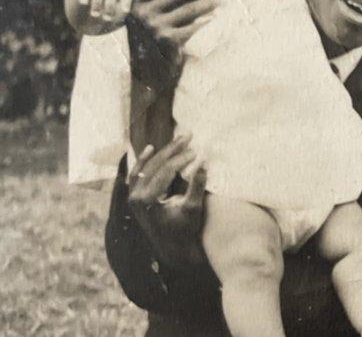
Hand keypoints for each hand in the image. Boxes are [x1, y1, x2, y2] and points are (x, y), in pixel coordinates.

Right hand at [126, 0, 218, 88]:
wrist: (147, 76)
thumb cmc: (152, 46)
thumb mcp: (148, 23)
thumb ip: (164, 7)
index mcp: (135, 6)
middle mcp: (143, 14)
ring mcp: (155, 26)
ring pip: (190, 8)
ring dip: (208, 3)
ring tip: (220, 2)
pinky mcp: (168, 39)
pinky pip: (193, 26)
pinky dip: (205, 21)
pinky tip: (213, 18)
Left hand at [126, 136, 208, 270]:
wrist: (173, 250)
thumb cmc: (185, 230)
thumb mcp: (193, 208)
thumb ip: (197, 184)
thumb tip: (204, 161)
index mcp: (147, 200)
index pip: (165, 170)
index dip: (182, 158)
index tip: (197, 150)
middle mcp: (135, 197)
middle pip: (154, 165)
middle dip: (172, 150)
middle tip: (188, 135)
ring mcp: (133, 198)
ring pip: (145, 167)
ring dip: (160, 153)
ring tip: (174, 140)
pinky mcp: (135, 199)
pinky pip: (137, 175)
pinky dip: (143, 162)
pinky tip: (149, 150)